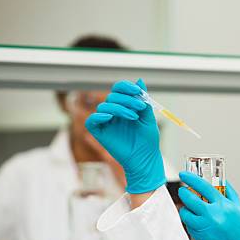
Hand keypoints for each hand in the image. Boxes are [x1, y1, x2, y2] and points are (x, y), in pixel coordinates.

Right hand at [85, 79, 165, 193]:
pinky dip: (99, 116)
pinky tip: (110, 118)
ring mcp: (106, 122)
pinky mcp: (99, 133)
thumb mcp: (148, 117)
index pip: (119, 89)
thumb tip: (140, 80)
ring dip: (119, 108)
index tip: (137, 91)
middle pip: (112, 96)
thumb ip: (143, 100)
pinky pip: (92, 120)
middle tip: (139, 107)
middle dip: (126, 99)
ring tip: (133, 117)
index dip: (126, 87)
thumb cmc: (148, 140)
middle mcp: (114, 113)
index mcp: (125, 107)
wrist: (145, 158)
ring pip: (104, 107)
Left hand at [178, 171, 239, 239]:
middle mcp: (213, 216)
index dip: (191, 178)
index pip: (203, 186)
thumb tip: (222, 182)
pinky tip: (198, 223)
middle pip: (189, 199)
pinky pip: (190, 228)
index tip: (183, 174)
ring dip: (185, 210)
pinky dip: (191, 223)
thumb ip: (230, 195)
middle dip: (184, 193)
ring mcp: (206, 229)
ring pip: (186, 215)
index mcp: (225, 206)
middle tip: (183, 191)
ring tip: (189, 209)